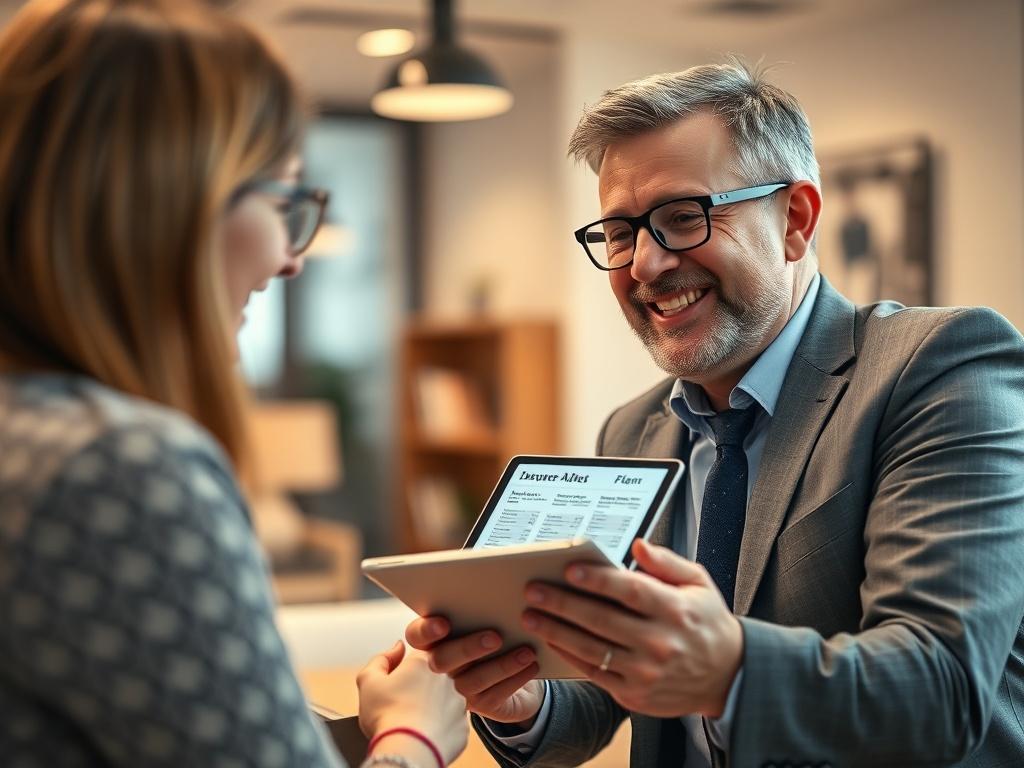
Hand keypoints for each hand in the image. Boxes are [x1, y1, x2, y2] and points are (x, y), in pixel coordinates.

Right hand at [357, 640, 468, 764]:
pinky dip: (440, 728)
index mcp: (426, 660)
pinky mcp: (464, 727)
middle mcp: (449, 677)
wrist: (406, 751)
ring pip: (446, 700)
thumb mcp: (369, 680)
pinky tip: (426, 733)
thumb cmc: (386, 715)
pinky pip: (452, 723)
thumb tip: (398, 647)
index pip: (420, 655)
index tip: (399, 683)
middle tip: (405, 703)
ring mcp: (460, 702)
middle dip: (423, 687)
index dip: (407, 670)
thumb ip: (382, 658)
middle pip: (435, 677)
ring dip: (434, 707)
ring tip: (415, 721)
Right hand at [406, 616, 545, 725]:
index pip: (415, 635)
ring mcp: (456, 688)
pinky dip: (515, 679)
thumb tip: (491, 591)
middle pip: (441, 660)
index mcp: (433, 639)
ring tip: (526, 652)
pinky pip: (494, 695)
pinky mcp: (480, 705)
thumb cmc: (495, 633)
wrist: (515, 672)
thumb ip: (477, 608)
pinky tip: (531, 665)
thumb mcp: (485, 617)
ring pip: (472, 681)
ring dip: (502, 665)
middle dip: (468, 648)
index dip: (426, 630)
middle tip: (496, 637)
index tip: (444, 623)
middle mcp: (439, 665)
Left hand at [521, 539, 742, 717]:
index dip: (598, 580)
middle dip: (562, 603)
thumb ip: (667, 562)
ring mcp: (646, 673)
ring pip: (591, 649)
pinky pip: (594, 673)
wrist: (728, 676)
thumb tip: (638, 545)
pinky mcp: (634, 695)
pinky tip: (551, 639)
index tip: (569, 568)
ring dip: (556, 630)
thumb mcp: (699, 583)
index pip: (630, 592)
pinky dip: (569, 656)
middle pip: (602, 620)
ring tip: (531, 615)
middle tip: (533, 590)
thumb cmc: (706, 621)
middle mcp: (660, 643)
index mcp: (675, 610)